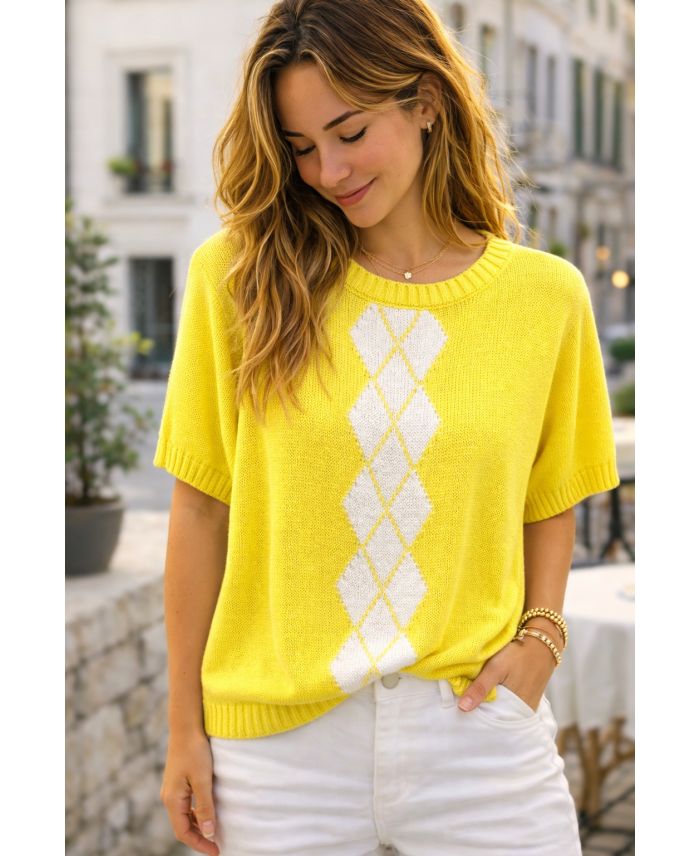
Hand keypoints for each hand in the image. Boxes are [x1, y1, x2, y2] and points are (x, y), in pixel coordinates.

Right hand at [161, 730, 219, 855]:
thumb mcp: (203, 780)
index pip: (183, 832)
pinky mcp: (177, 781)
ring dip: (197, 826)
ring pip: (183, 816)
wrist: (186, 727)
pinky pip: (185, 805)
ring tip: (214, 832)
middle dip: (199, 838)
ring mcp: (172, 789)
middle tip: (217, 845)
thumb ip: (205, 807)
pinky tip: (207, 812)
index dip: (199, 844)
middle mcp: (168, 797)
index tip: (216, 851)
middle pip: (182, 827)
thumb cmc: (195, 751)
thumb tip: (209, 833)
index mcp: (172, 800)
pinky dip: (195, 814)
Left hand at [456, 633, 556, 712]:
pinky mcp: (530, 700)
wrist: (542, 643)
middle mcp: (523, 712)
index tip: (463, 706)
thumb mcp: (496, 668)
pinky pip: (512, 705)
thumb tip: (462, 708)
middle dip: (484, 709)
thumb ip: (480, 688)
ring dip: (493, 703)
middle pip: (497, 716)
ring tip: (482, 692)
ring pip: (504, 710)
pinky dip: (503, 699)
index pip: (489, 720)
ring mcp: (528, 707)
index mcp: (514, 709)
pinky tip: (496, 689)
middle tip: (470, 698)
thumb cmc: (518, 654)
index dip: (476, 713)